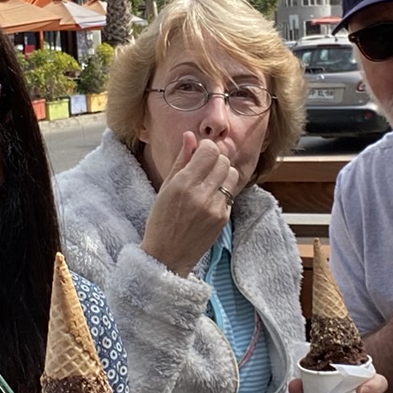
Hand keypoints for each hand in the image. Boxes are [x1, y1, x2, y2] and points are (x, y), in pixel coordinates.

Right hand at [140, 134, 241, 274]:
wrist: (167, 256)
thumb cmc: (161, 220)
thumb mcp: (165, 188)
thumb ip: (181, 160)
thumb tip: (190, 136)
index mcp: (183, 184)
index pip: (209, 151)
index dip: (206, 148)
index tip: (200, 153)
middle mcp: (202, 195)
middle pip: (223, 160)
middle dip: (214, 159)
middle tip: (203, 168)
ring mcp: (215, 208)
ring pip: (231, 175)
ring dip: (222, 174)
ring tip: (209, 182)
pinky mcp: (224, 219)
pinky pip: (230, 194)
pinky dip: (222, 192)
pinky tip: (209, 200)